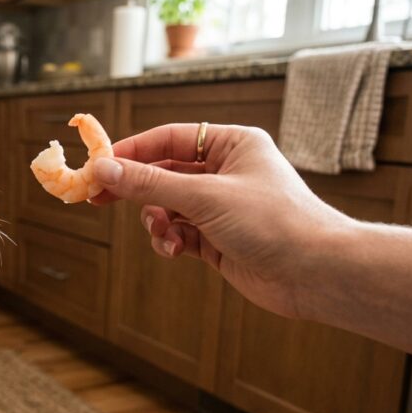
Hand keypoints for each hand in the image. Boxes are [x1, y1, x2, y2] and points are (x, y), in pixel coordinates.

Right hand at [90, 124, 351, 318]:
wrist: (315, 273)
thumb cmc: (273, 221)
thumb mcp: (204, 197)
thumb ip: (151, 184)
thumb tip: (104, 169)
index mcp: (231, 145)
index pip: (169, 139)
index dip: (131, 151)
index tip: (97, 166)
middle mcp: (226, 172)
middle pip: (164, 174)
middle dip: (136, 190)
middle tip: (97, 199)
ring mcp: (222, 207)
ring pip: (167, 208)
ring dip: (157, 222)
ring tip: (164, 235)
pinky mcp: (219, 239)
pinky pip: (179, 233)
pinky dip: (171, 241)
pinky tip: (176, 251)